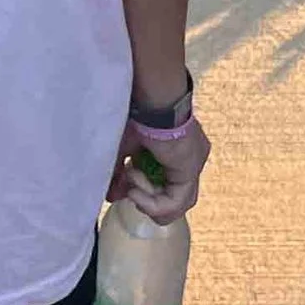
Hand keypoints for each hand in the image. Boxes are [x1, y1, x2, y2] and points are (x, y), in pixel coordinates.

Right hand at [109, 101, 209, 223]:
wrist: (151, 100)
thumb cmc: (138, 114)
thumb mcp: (124, 148)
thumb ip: (118, 174)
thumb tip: (111, 197)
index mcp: (179, 147)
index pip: (167, 181)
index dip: (146, 192)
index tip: (124, 189)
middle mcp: (191, 157)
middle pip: (172, 194)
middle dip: (147, 199)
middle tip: (129, 192)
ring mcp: (194, 165)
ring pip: (174, 202)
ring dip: (147, 201)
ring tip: (131, 188)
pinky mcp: (190, 173)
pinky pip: (174, 203)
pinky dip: (151, 204)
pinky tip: (134, 192)